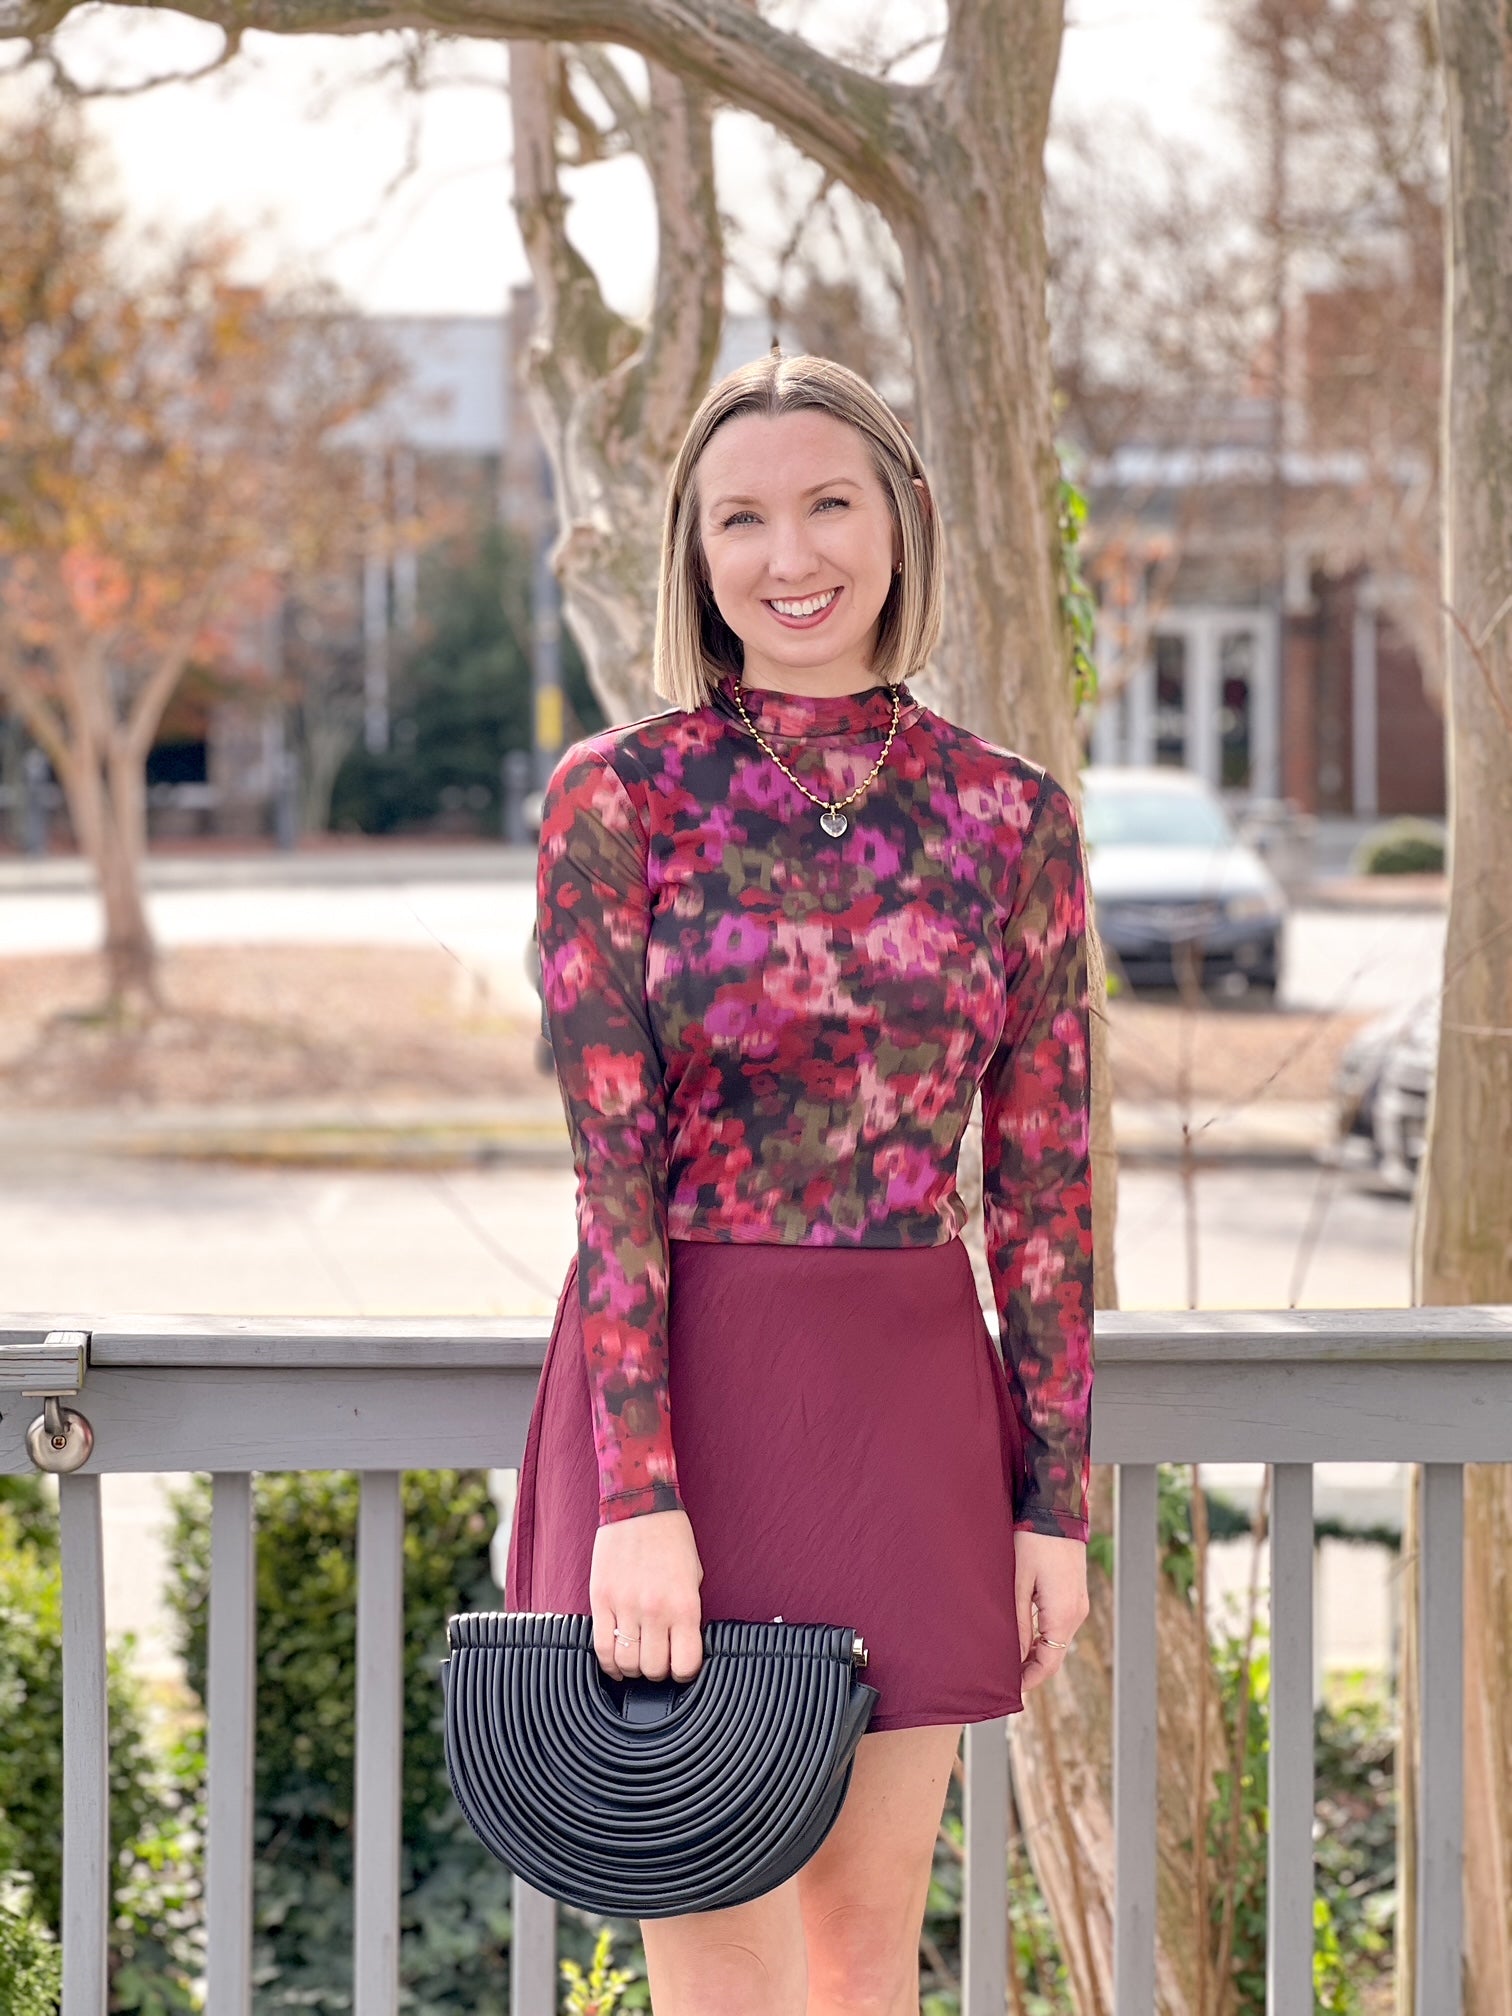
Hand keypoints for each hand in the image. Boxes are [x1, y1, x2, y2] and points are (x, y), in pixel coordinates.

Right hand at [589, 1507, 704, 1683]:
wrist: (640, 1504)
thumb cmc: (671, 1538)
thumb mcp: (693, 1577)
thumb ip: (686, 1614)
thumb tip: (680, 1646)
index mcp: (684, 1605)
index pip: (685, 1664)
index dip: (684, 1673)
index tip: (681, 1667)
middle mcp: (654, 1610)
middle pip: (653, 1669)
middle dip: (657, 1672)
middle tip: (658, 1660)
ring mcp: (624, 1606)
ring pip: (626, 1663)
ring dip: (633, 1669)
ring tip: (637, 1659)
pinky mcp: (600, 1599)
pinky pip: (600, 1647)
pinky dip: (609, 1663)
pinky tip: (615, 1663)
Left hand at [1014, 1530, 1089, 1696]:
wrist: (1055, 1508)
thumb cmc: (1032, 1541)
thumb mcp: (1018, 1582)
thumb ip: (1016, 1622)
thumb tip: (1011, 1657)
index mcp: (1063, 1614)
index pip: (1049, 1662)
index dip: (1029, 1679)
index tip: (1008, 1689)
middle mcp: (1076, 1612)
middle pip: (1054, 1654)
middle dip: (1030, 1668)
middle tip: (1002, 1677)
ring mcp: (1078, 1603)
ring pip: (1057, 1640)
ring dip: (1035, 1652)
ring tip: (1006, 1658)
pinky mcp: (1074, 1593)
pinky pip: (1059, 1624)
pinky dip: (1042, 1636)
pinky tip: (1022, 1635)